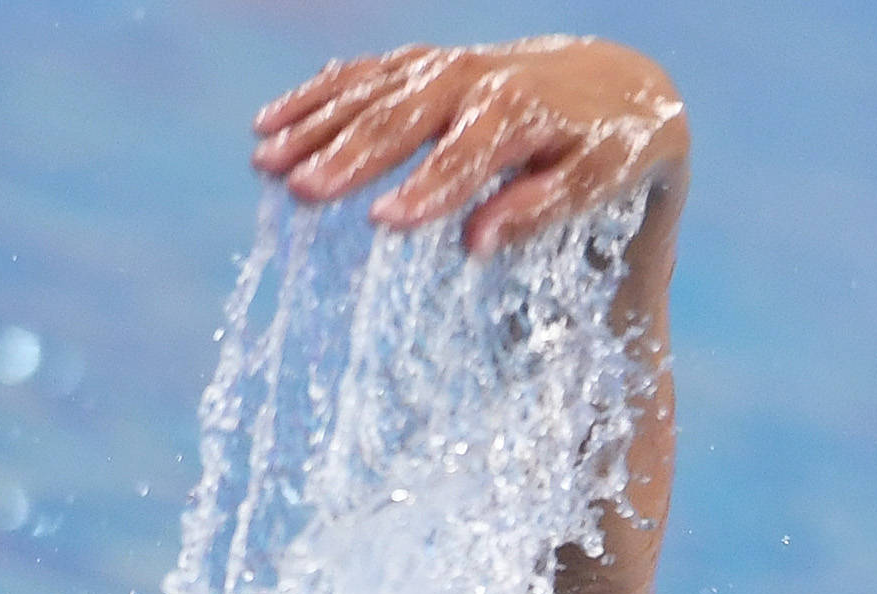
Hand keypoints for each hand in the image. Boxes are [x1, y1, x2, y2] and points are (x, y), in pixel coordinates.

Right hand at [250, 37, 688, 255]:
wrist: (611, 81)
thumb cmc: (603, 148)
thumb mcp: (592, 183)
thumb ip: (537, 211)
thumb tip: (474, 245)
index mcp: (517, 112)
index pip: (463, 157)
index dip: (424, 190)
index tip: (382, 224)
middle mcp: (471, 79)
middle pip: (399, 118)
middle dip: (348, 154)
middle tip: (301, 191)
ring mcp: (440, 66)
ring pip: (366, 90)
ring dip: (312, 123)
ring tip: (265, 161)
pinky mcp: (420, 64)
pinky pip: (359, 76)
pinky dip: (314, 96)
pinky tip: (271, 122)